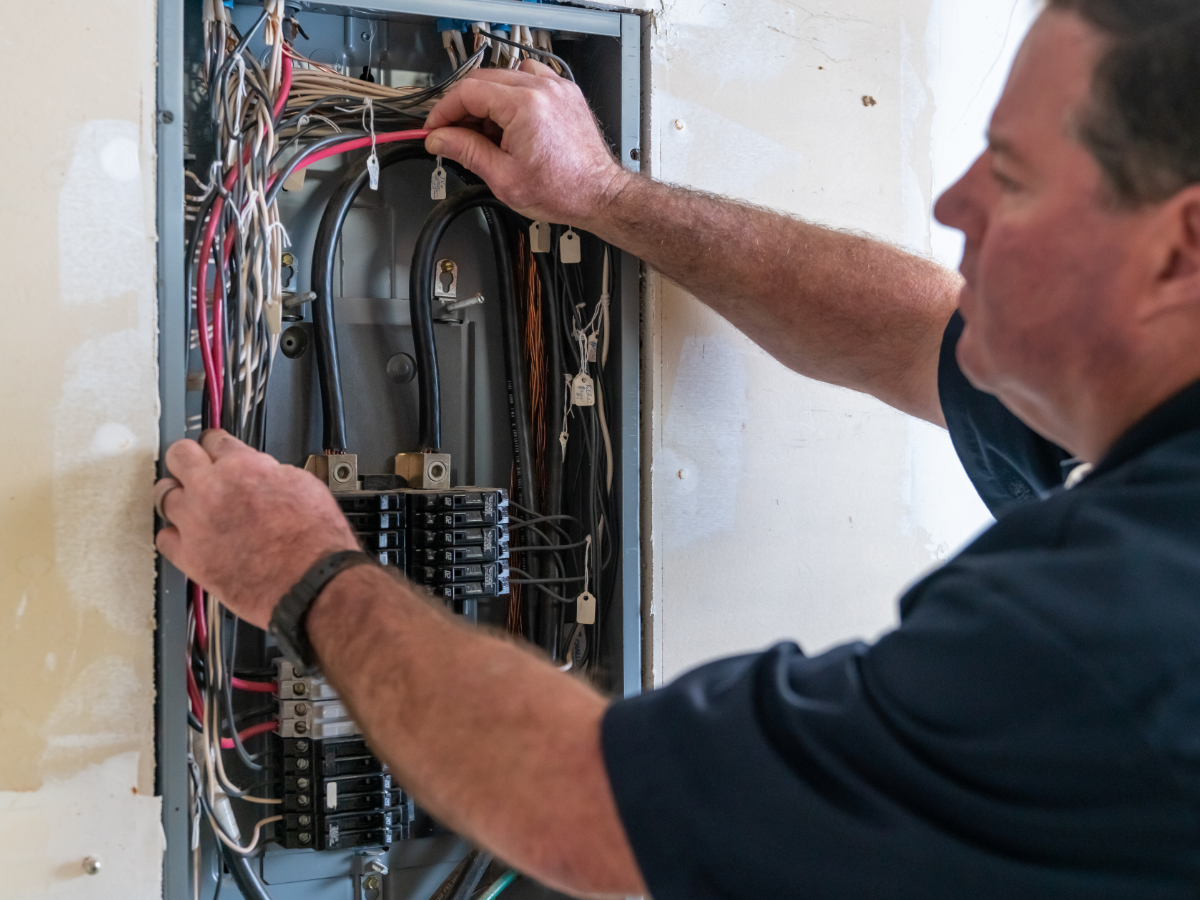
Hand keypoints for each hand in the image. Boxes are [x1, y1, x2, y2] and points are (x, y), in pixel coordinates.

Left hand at [154, 430, 358, 628]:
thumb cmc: (314, 540)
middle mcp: (211, 490)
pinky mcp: (189, 557)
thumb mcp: (302, 485)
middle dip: (188, 458)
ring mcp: (195, 523)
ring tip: (188, 503)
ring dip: (177, 495)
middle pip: (179, 455)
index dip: (217, 444)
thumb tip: (258, 472)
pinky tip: (188, 537)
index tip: (215, 449)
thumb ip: (269, 472)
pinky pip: (164, 538)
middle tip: (194, 467)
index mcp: (242, 467)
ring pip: (163, 495)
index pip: (214, 440)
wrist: (311, 581)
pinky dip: (175, 536)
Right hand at [424, 59, 631, 225]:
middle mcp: (542, 88)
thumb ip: (467, 152)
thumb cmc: (562, 190)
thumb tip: (439, 139)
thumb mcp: (503, 178)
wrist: (598, 194)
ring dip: (487, 101)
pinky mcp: (565, 92)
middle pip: (483, 81)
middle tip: (452, 134)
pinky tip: (511, 121)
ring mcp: (556, 87)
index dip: (444, 110)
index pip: (468, 92)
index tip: (435, 128)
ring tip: (486, 133)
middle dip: (462, 107)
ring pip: (504, 77)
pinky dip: (513, 95)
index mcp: (524, 105)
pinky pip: (529, 79)